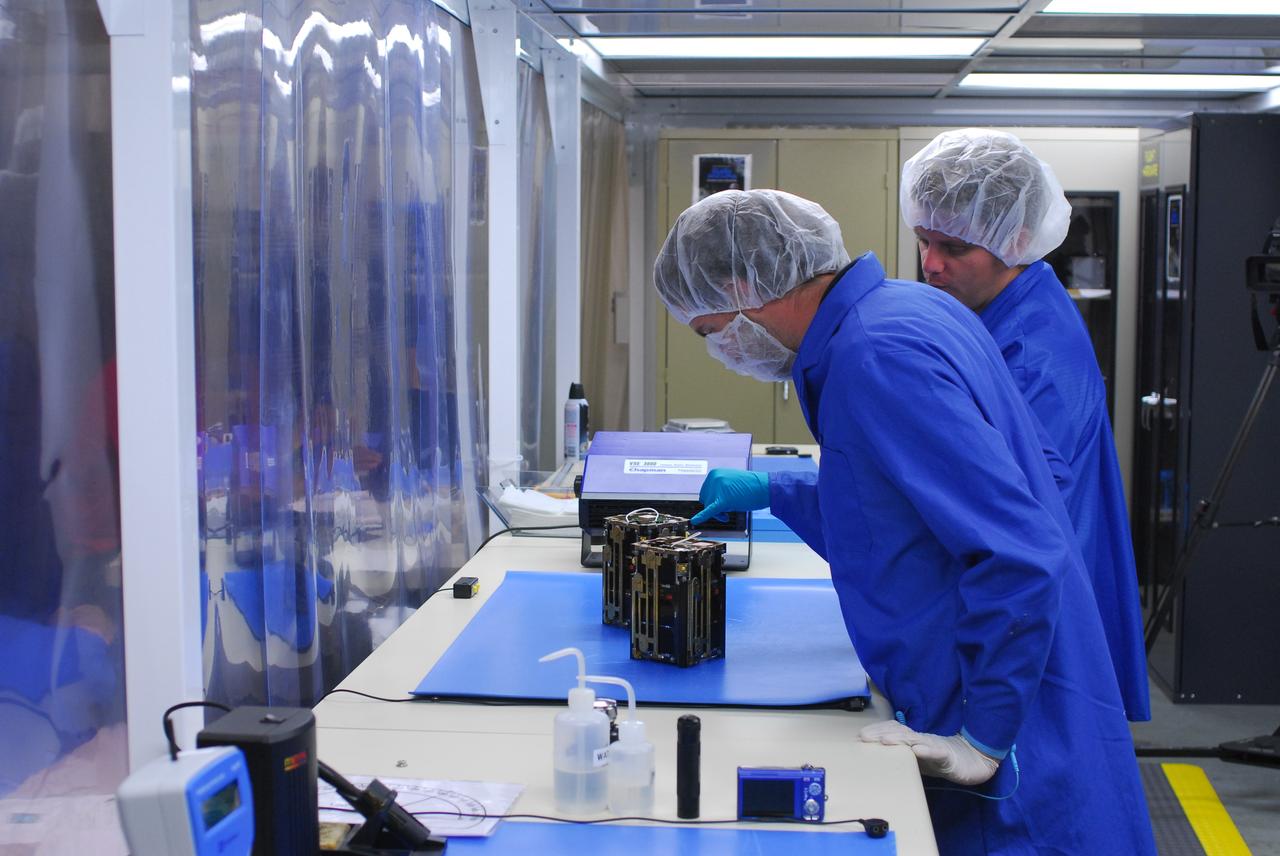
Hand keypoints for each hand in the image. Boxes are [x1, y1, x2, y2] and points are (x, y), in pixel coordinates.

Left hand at [690, 468, 769, 524]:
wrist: (765, 487)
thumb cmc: (751, 486)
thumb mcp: (730, 482)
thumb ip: (718, 488)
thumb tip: (708, 499)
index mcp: (714, 473)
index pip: (705, 491)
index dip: (713, 500)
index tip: (723, 503)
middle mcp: (714, 478)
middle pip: (705, 499)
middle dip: (715, 507)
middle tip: (729, 508)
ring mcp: (718, 488)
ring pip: (708, 507)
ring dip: (719, 512)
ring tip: (731, 509)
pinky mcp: (723, 499)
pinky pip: (710, 510)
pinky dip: (702, 516)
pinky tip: (695, 521)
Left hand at [858, 721, 999, 785]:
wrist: (974, 761)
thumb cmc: (942, 760)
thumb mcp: (919, 761)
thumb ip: (902, 757)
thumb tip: (878, 759)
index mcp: (914, 740)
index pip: (893, 731)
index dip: (877, 731)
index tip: (859, 736)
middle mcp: (922, 739)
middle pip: (900, 732)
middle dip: (881, 733)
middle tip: (864, 737)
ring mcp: (935, 746)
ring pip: (915, 739)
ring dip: (899, 739)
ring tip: (884, 740)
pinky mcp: (948, 755)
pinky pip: (937, 752)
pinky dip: (927, 750)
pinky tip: (917, 750)